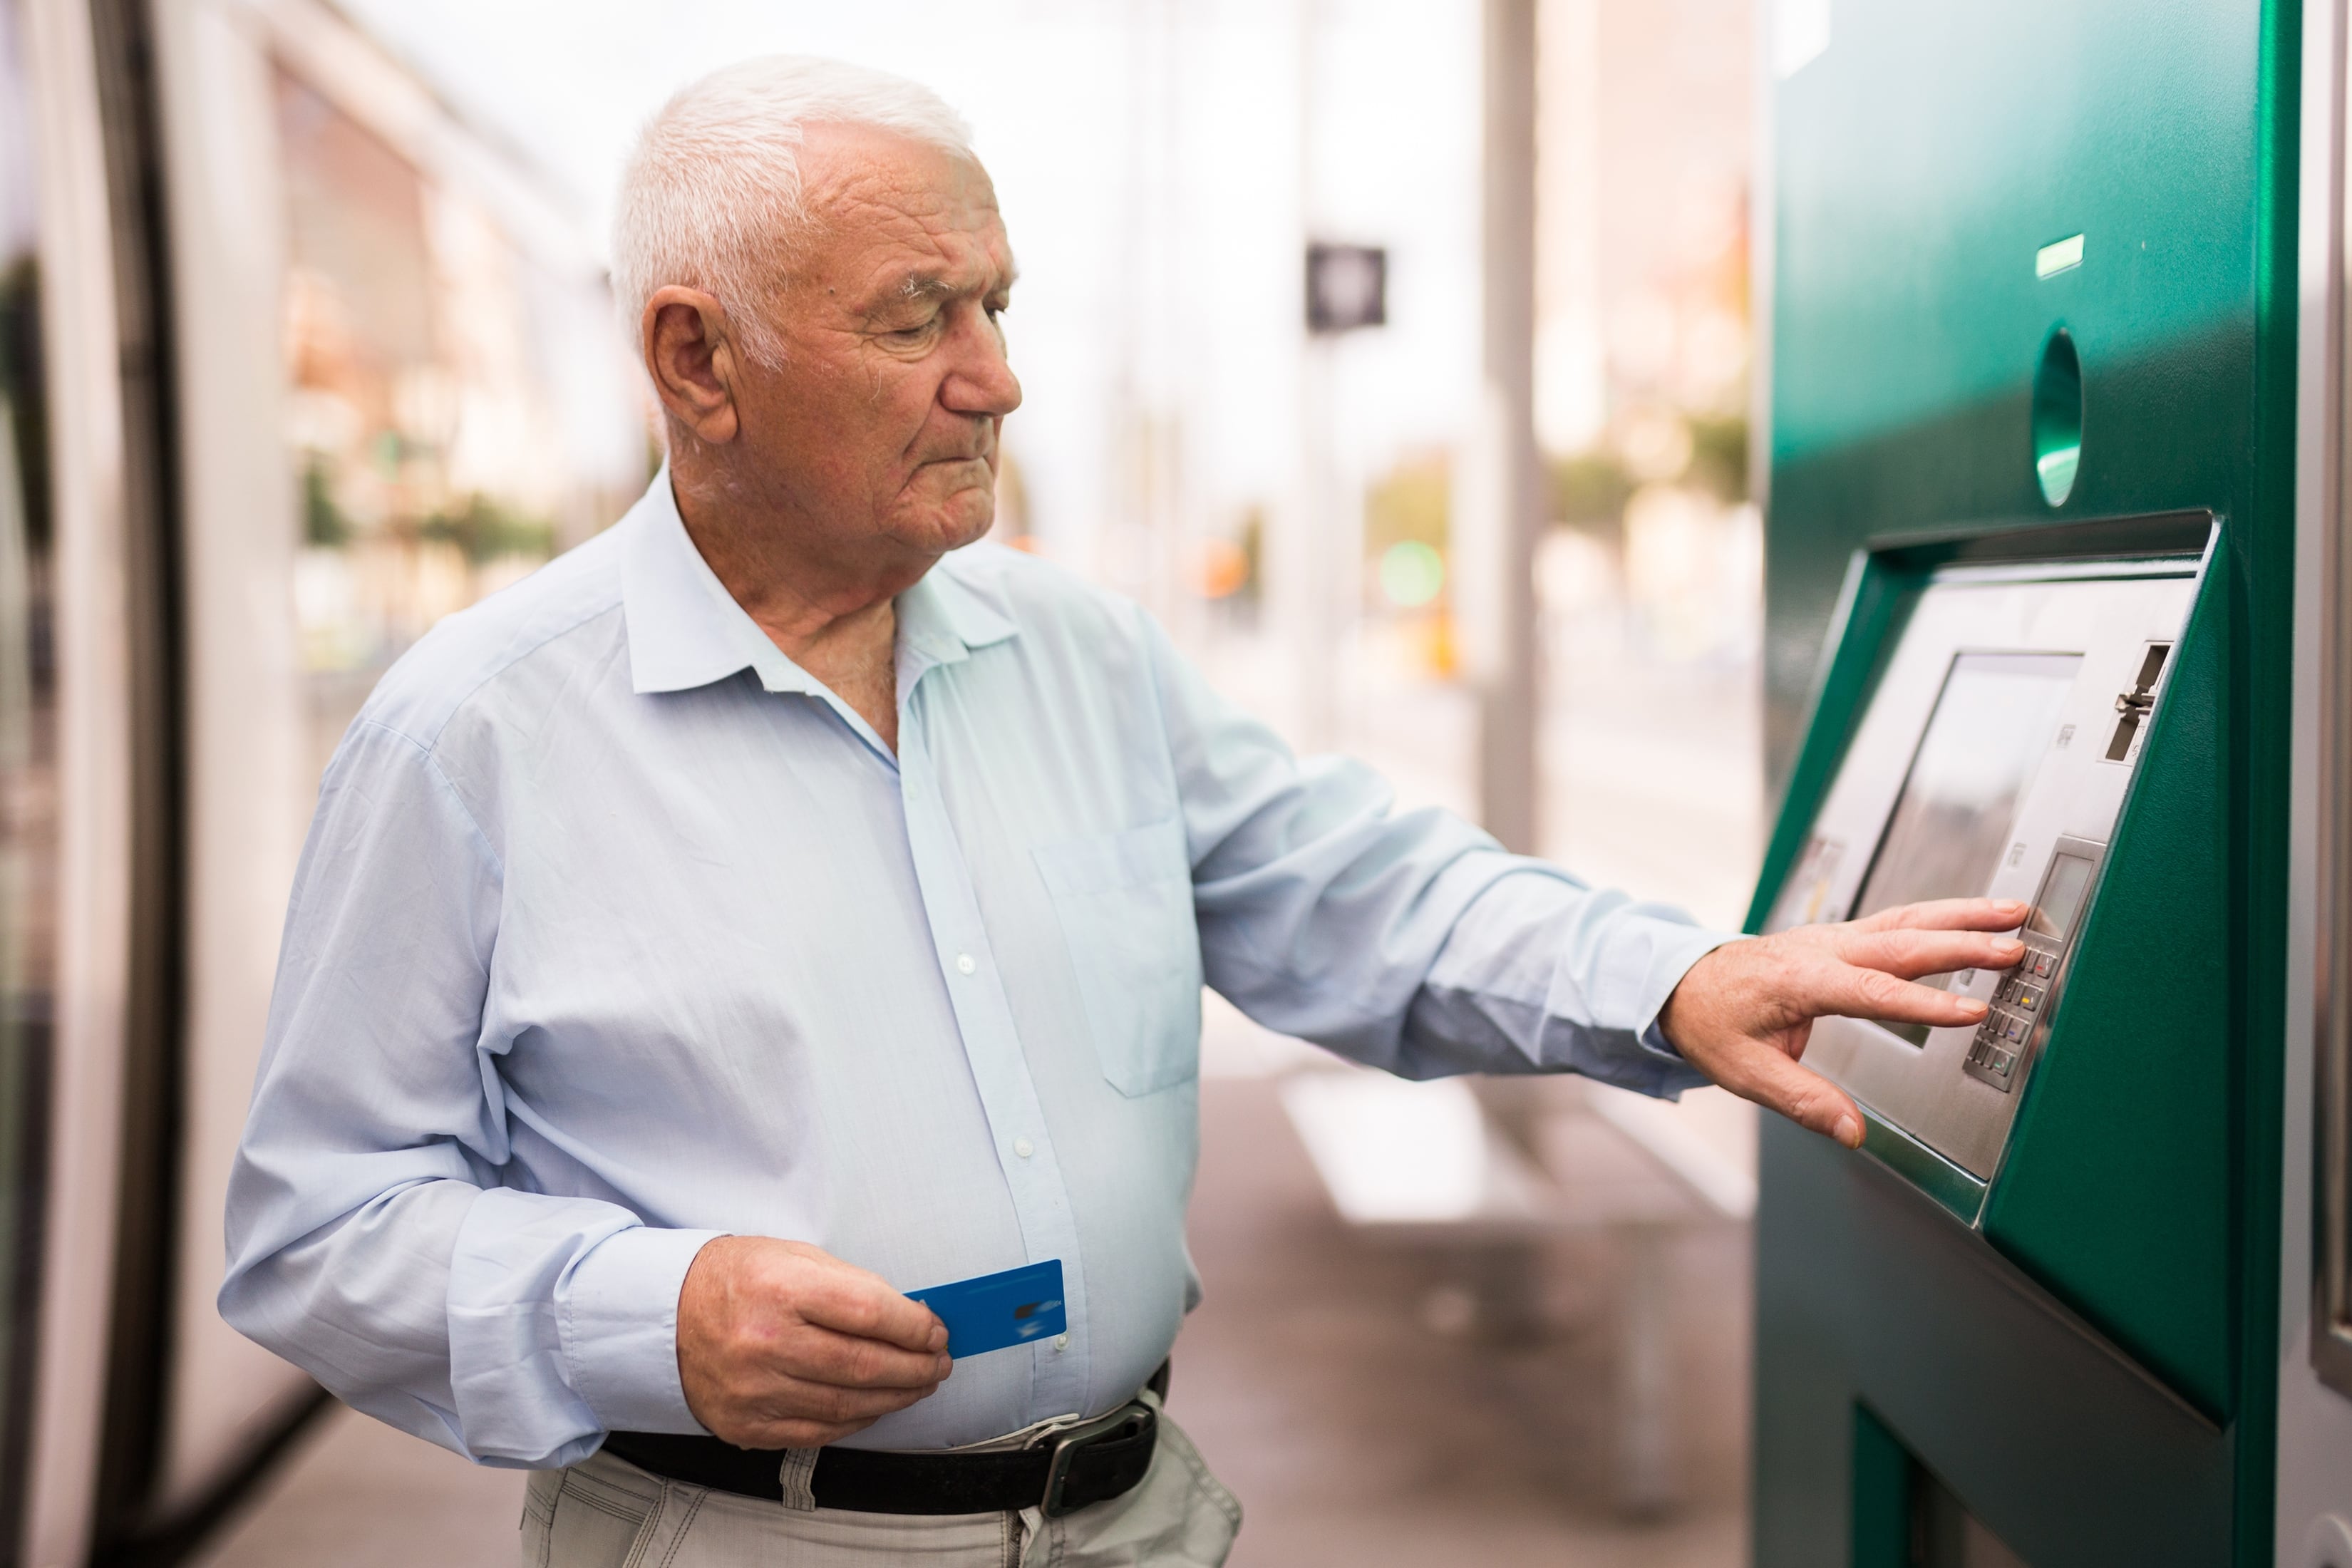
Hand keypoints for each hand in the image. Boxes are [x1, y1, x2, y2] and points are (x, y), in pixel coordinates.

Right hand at [676, 1236, 951, 1448]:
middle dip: (915, 1368)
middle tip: (937, 1364)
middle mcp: (765, 1343)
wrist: (665, 1315)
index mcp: (780, 1289)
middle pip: (864, 1365)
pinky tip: (875, 1406)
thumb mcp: (794, 1256)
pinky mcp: (746, 1424)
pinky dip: (856, 1421)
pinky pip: (818, 1431)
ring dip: (895, 1398)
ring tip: (917, 1385)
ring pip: (847, 1405)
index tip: (935, 1331)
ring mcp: (754, 1390)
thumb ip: (853, 1286)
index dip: (914, 1327)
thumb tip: (910, 1317)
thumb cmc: (735, 1279)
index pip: (870, 1313)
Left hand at [1658, 898, 2027, 1148]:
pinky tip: (1975, 916)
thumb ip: (1804, 1100)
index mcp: (1800, 981)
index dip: (1923, 1004)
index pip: (1872, 992)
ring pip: (1905, 919)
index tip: (1971, 1012)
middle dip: (1961, 945)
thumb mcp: (1745, 1072)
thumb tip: (1852, 1132)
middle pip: (1901, 944)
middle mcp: (1821, 949)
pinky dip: (1940, 915)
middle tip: (2014, 949)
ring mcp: (1832, 938)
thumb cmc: (1710, 1022)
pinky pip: (1897, 920)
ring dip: (1961, 915)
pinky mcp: (1841, 938)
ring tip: (2013, 913)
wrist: (1681, 982)